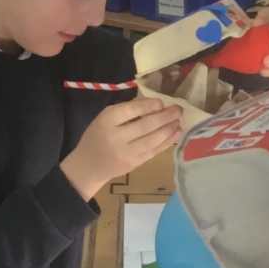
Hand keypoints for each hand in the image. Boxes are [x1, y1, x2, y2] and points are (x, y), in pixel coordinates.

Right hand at [61, 97, 182, 199]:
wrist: (89, 165)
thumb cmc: (98, 136)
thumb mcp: (104, 118)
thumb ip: (125, 111)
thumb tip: (153, 104)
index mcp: (107, 121)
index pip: (131, 111)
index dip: (149, 106)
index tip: (161, 102)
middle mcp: (117, 137)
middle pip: (146, 125)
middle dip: (166, 116)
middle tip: (178, 109)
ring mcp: (128, 152)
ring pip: (153, 139)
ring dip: (169, 128)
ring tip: (179, 120)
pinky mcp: (136, 163)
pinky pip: (155, 151)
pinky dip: (168, 141)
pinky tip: (176, 132)